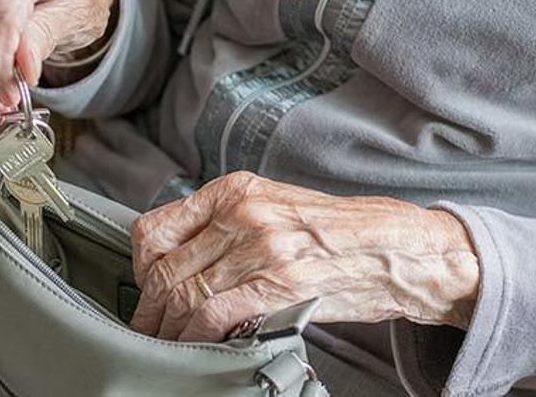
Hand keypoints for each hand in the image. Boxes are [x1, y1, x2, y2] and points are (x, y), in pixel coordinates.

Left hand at [130, 171, 479, 341]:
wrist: (395, 248)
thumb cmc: (336, 233)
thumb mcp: (272, 209)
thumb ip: (225, 227)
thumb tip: (181, 262)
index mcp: (235, 190)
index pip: (156, 227)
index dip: (140, 267)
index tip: (144, 288)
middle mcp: (242, 213)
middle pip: (164, 267)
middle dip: (147, 308)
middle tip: (147, 328)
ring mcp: (260, 246)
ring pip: (183, 293)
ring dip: (166, 328)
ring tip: (166, 343)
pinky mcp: (279, 282)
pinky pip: (213, 312)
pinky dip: (194, 335)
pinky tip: (195, 345)